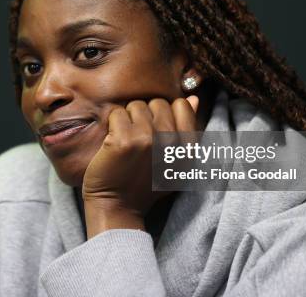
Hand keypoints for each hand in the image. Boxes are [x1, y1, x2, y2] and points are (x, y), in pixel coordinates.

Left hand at [82, 96, 198, 237]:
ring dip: (127, 120)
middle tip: (138, 140)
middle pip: (157, 103)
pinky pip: (116, 113)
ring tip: (126, 142)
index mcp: (188, 147)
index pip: (181, 105)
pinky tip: (113, 144)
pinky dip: (111, 126)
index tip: (155, 132)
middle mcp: (171, 141)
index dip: (164, 114)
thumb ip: (187, 130)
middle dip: (145, 116)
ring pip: (136, 105)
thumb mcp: (176, 162)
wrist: (117, 207)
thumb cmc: (145, 185)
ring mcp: (147, 139)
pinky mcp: (123, 139)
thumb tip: (193, 98)